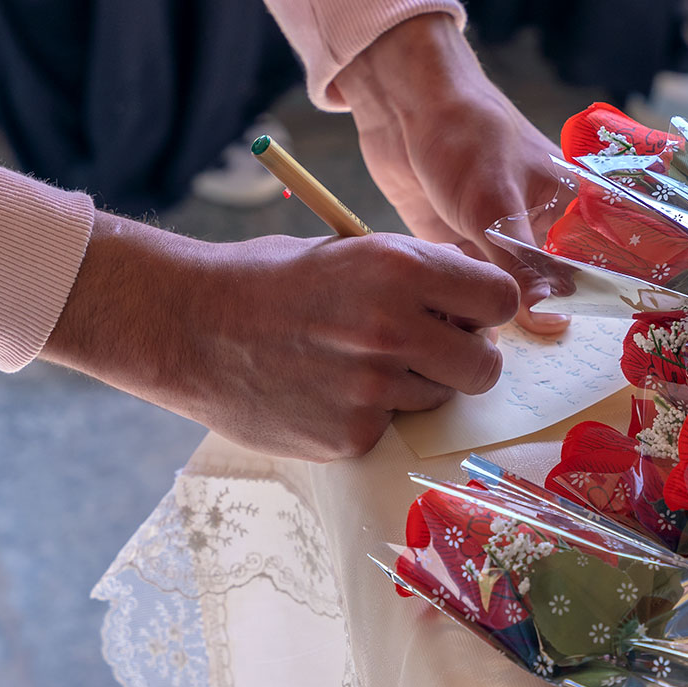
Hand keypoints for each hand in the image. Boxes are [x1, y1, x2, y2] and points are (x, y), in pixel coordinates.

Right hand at [43, 215, 518, 459]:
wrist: (186, 325)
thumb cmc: (270, 281)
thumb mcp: (349, 252)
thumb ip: (416, 275)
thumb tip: (477, 302)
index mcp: (400, 268)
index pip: (501, 300)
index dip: (486, 309)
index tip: (468, 314)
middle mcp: (394, 328)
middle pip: (486, 366)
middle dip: (466, 359)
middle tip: (430, 350)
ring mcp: (372, 388)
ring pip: (439, 399)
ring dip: (414, 386)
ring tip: (357, 364)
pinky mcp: (351, 435)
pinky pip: (391, 428)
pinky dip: (371, 415)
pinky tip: (328, 390)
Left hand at [336, 13, 568, 334]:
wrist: (402, 104)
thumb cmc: (464, 134)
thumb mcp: (496, 203)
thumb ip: (522, 262)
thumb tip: (550, 318)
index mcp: (570, 209)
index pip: (594, 267)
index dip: (584, 302)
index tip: (563, 331)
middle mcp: (540, 229)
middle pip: (550, 289)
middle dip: (532, 314)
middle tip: (507, 329)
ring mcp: (499, 240)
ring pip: (506, 293)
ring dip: (490, 310)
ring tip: (473, 323)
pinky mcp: (460, 246)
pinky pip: (468, 286)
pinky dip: (460, 299)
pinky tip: (447, 309)